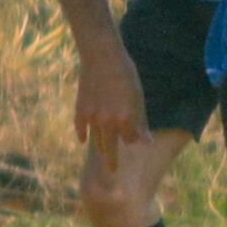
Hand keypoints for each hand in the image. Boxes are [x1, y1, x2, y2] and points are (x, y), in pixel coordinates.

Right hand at [74, 40, 150, 163]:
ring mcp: (92, 117)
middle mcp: (108, 122)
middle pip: (110, 148)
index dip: (133, 138)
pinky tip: (83, 140)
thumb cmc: (125, 73)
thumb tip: (146, 143)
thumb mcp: (138, 97)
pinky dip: (82, 134)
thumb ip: (141, 122)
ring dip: (100, 147)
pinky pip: (80, 127)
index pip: (130, 140)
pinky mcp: (80, 109)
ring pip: (96, 139)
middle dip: (112, 161)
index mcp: (125, 119)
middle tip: (112, 171)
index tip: (135, 136)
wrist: (101, 56)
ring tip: (103, 155)